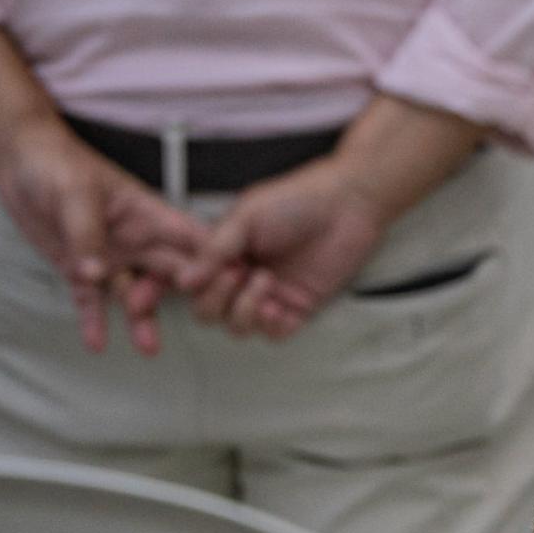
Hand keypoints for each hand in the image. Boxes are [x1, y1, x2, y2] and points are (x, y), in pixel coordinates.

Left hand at [0, 114, 208, 355]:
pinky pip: (91, 300)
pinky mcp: (78, 268)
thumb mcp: (77, 195)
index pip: (189, 238)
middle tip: (203, 319)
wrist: (20, 164)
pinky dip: (94, 321)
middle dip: (187, 296)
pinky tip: (97, 342)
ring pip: (132, 293)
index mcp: (146, 214)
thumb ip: (88, 235)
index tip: (237, 283)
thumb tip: (97, 274)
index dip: (213, 259)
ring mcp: (107, 255)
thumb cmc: (58, 165)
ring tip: (148, 347)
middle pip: (168, 271)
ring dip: (141, 319)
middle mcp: (133, 239)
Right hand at [177, 159, 391, 339]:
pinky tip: (278, 306)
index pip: (193, 285)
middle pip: (210, 312)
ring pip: (238, 326)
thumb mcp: (247, 215)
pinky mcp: (298, 306)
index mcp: (227, 254)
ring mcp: (271, 293)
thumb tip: (184, 280)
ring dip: (245, 310)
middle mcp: (245, 276)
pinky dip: (271, 326)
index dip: (191, 288)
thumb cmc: (301, 198)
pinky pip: (274, 334)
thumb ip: (215, 249)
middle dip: (217, 300)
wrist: (349, 202)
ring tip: (265, 280)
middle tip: (239, 273)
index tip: (195, 279)